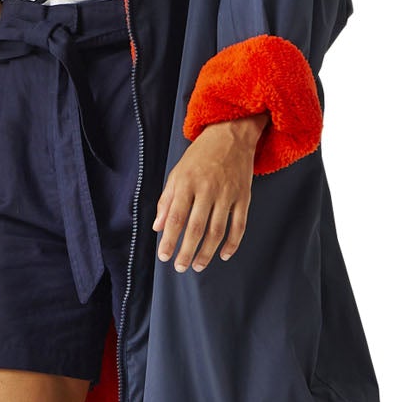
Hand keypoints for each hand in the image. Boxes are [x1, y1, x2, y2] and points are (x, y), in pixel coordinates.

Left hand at [153, 113, 268, 271]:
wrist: (231, 134)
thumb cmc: (200, 155)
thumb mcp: (177, 173)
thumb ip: (166, 201)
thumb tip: (157, 227)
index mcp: (187, 182)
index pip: (176, 217)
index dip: (169, 240)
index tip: (164, 256)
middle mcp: (207, 189)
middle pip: (196, 228)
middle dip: (187, 252)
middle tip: (180, 267)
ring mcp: (227, 194)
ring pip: (217, 231)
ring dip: (207, 252)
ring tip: (198, 266)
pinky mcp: (243, 197)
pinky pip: (239, 225)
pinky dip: (232, 243)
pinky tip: (224, 255)